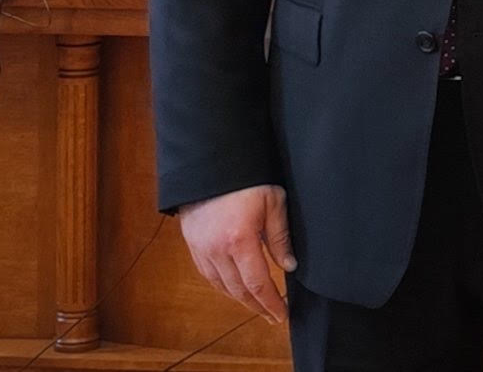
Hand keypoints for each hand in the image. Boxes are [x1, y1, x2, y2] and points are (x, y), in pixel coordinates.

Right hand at [178, 184, 295, 323]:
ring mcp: (202, 251)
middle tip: (272, 316)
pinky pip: (209, 276)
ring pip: (222, 287)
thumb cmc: (247, 180)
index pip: (258, 284)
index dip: (270, 302)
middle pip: (239, 291)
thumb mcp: (273, 202)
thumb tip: (289, 265)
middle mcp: (218, 251)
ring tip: (258, 306)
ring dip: (241, 300)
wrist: (211, 166)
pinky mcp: (194, 247)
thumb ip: (280, 237)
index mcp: (240, 240)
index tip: (281, 314)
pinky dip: (224, 287)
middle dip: (257, 307)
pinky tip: (235, 289)